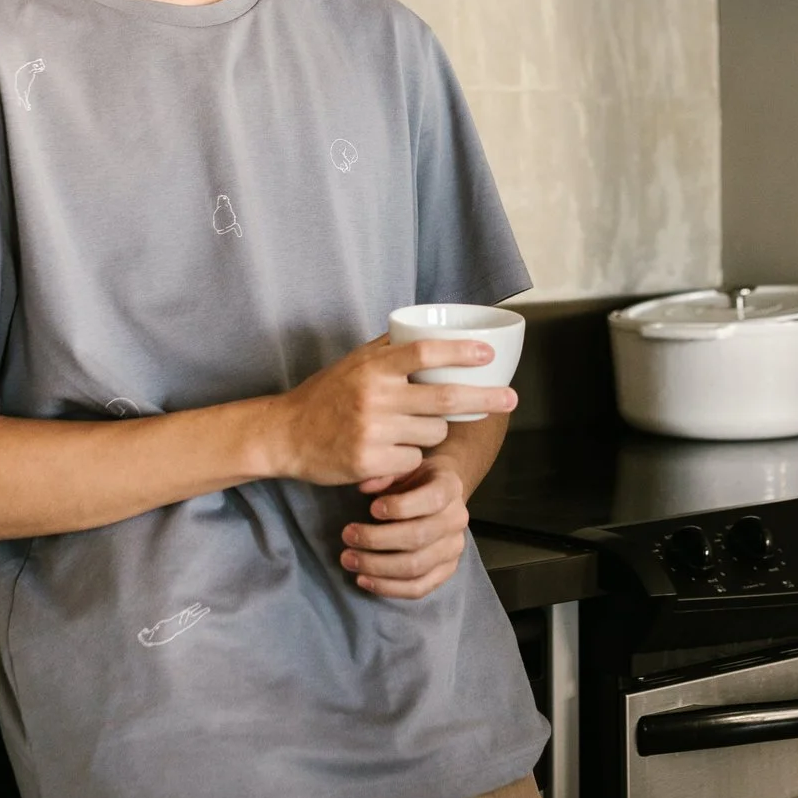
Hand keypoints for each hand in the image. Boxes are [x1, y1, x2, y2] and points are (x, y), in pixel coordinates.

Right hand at [268, 339, 518, 488]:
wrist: (286, 434)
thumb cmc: (324, 395)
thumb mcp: (353, 363)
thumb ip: (389, 350)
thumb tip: (430, 334)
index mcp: (374, 368)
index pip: (425, 352)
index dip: (461, 352)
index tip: (488, 354)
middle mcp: (375, 397)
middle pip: (445, 399)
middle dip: (485, 398)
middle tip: (511, 398)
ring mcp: (373, 432)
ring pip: (433, 433)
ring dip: (431, 432)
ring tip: (405, 428)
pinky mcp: (370, 463)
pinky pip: (413, 459)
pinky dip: (408, 456)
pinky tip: (387, 451)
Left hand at [340, 456, 469, 599]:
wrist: (438, 495)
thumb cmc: (414, 479)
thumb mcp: (402, 467)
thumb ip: (384, 473)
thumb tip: (364, 487)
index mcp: (451, 487)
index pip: (432, 499)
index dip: (401, 507)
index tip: (371, 509)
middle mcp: (457, 519)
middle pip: (419, 537)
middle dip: (377, 539)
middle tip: (346, 535)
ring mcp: (454, 548)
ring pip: (415, 566)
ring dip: (377, 567)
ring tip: (348, 559)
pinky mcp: (446, 571)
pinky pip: (418, 588)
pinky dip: (388, 588)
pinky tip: (363, 579)